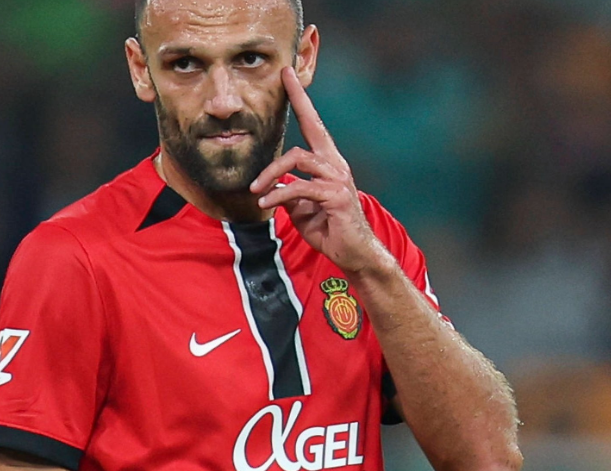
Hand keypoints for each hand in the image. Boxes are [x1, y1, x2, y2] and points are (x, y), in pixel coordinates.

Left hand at [251, 67, 387, 274]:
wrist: (355, 254)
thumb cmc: (330, 231)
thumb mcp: (302, 208)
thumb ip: (290, 193)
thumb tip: (274, 189)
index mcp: (328, 163)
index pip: (314, 125)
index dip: (301, 100)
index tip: (288, 76)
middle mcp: (335, 165)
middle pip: (312, 127)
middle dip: (298, 101)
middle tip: (281, 81)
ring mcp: (337, 179)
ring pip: (297, 159)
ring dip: (271, 174)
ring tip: (256, 190)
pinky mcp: (335, 196)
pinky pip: (300, 188)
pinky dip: (279, 195)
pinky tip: (266, 204)